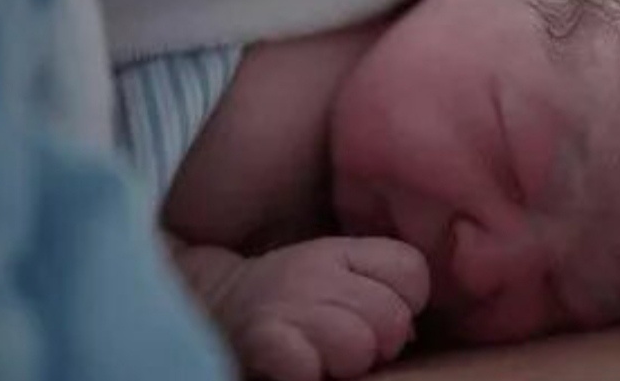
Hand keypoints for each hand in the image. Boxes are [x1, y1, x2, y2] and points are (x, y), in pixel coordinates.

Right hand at [213, 237, 428, 380]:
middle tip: (347, 346)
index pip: (412, 273)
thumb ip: (380, 287)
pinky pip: (306, 366)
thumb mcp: (336, 273)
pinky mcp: (262, 339)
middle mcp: (317, 271)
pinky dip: (305, 372)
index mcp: (342, 251)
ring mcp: (288, 303)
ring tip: (323, 361)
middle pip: (393, 318)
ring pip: (358, 346)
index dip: (406, 302)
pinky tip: (299, 368)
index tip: (376, 315)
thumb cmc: (290, 300)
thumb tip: (410, 332)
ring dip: (346, 364)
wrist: (207, 302)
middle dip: (380, 342)